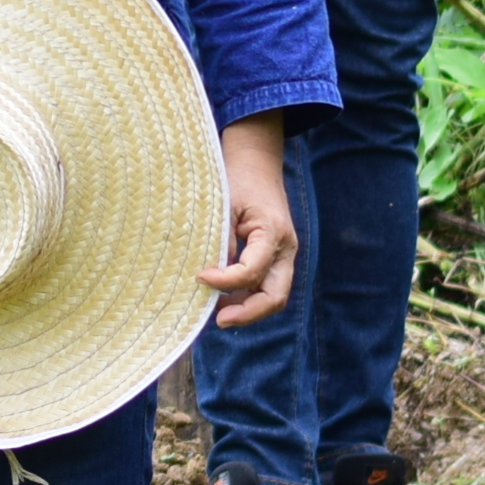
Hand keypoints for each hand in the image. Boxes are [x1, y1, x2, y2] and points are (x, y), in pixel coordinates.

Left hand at [202, 117, 296, 327]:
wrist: (256, 164)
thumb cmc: (238, 180)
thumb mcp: (224, 206)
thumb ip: (222, 241)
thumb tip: (211, 277)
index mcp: (273, 233)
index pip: (252, 271)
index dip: (225, 281)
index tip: (199, 277)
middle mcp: (285, 249)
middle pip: (276, 296)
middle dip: (248, 313)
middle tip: (219, 319)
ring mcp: (283, 256)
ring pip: (272, 296)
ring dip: (246, 308)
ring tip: (217, 311)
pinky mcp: (275, 258)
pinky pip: (265, 286)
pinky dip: (247, 297)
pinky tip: (223, 297)